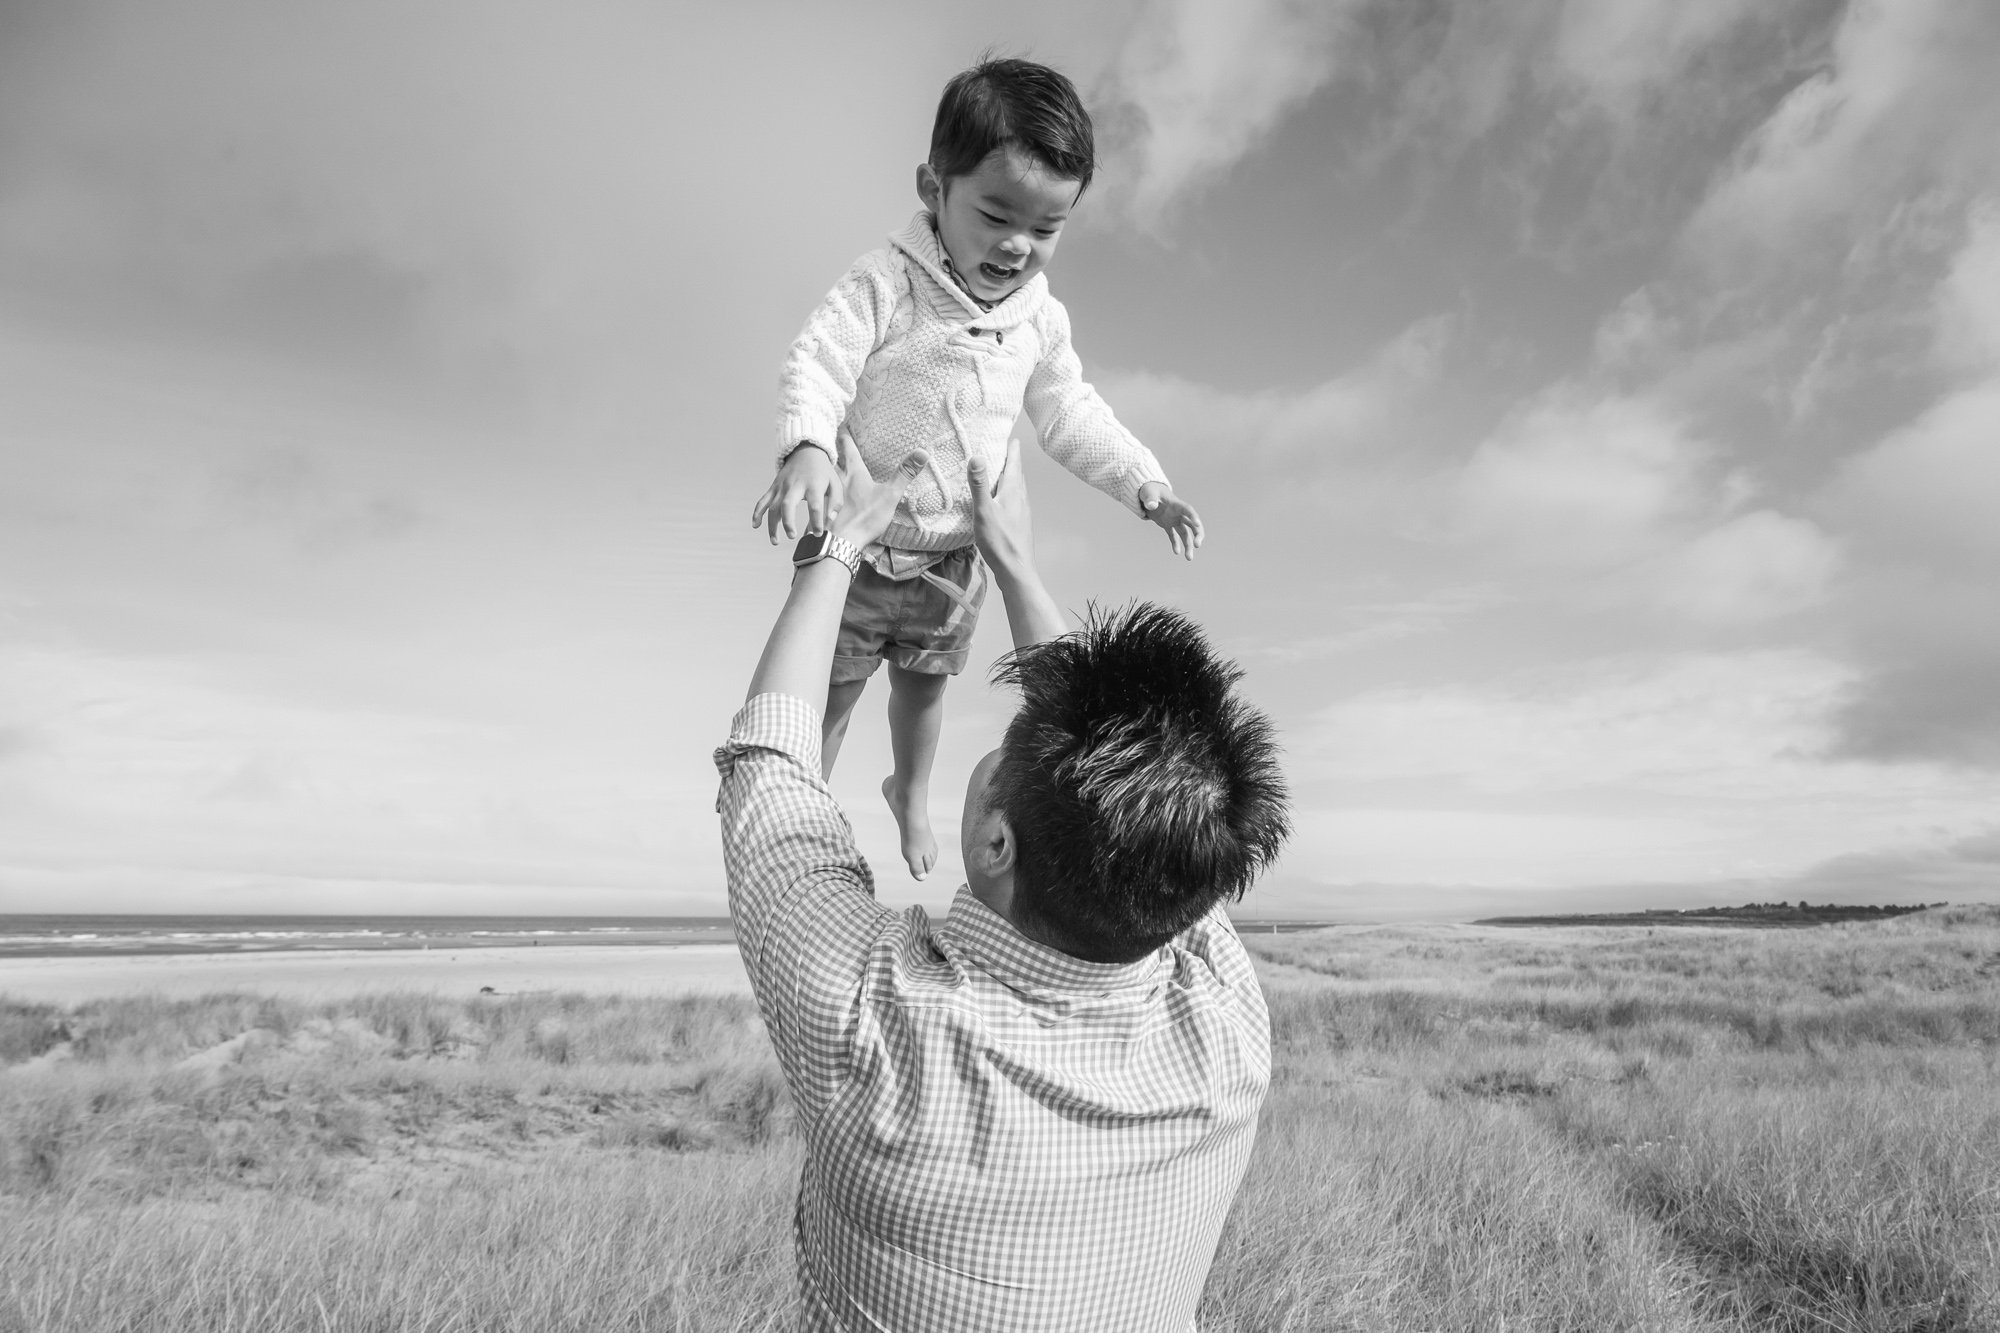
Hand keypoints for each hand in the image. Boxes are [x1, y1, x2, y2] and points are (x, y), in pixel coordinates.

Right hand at [751, 444, 844, 544]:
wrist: (806, 452)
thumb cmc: (823, 473)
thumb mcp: (835, 484)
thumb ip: (835, 503)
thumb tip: (829, 521)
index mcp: (813, 485)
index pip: (815, 505)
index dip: (816, 521)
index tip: (817, 534)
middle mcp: (795, 485)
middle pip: (788, 504)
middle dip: (788, 522)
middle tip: (792, 536)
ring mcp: (782, 486)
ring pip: (773, 506)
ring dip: (772, 525)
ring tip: (775, 541)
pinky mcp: (774, 487)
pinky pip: (763, 500)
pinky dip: (757, 513)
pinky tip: (755, 525)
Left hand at [830, 438, 927, 548]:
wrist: (840, 543)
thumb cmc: (864, 518)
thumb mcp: (889, 495)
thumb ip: (904, 474)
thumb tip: (923, 452)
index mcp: (853, 473)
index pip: (848, 447)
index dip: (845, 435)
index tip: (842, 425)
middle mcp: (837, 480)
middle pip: (831, 459)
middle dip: (831, 449)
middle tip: (830, 441)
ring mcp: (827, 495)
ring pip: (823, 476)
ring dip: (825, 469)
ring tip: (827, 465)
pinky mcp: (822, 510)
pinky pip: (820, 495)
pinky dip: (821, 490)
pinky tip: (824, 496)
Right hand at [968, 438, 1033, 580]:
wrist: (1016, 570)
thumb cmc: (1000, 541)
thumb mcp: (984, 511)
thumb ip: (979, 484)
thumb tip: (977, 456)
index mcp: (1014, 491)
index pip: (1014, 462)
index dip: (1011, 448)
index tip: (1010, 435)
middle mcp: (1021, 498)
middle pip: (1016, 473)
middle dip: (1010, 459)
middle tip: (1001, 448)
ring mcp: (1022, 512)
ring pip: (1016, 487)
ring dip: (1008, 476)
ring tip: (998, 471)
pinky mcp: (1019, 523)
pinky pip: (1013, 500)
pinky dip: (1006, 492)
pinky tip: (998, 500)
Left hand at [1138, 482, 1202, 560]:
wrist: (1148, 492)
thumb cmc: (1150, 489)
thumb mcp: (1149, 492)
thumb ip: (1150, 499)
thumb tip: (1151, 506)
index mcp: (1176, 504)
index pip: (1188, 510)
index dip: (1193, 517)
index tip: (1198, 525)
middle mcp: (1179, 513)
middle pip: (1192, 525)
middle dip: (1197, 535)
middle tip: (1198, 545)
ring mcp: (1174, 520)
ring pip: (1185, 534)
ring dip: (1188, 545)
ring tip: (1189, 558)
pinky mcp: (1167, 525)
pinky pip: (1173, 536)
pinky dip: (1175, 544)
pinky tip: (1176, 553)